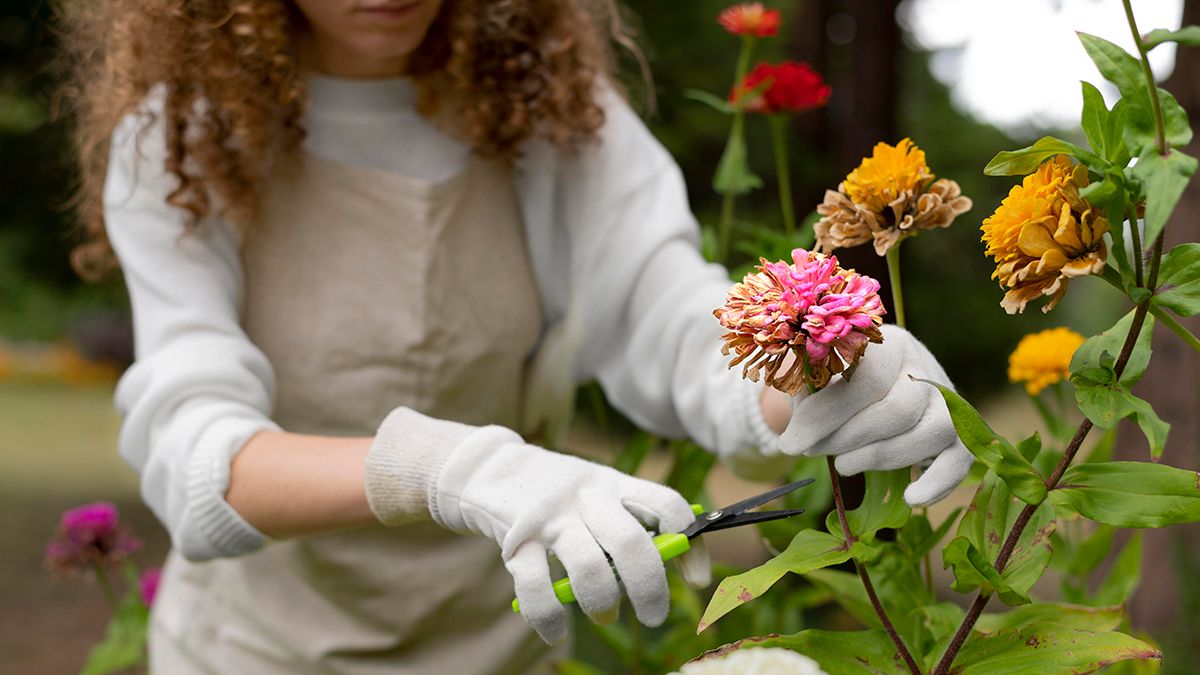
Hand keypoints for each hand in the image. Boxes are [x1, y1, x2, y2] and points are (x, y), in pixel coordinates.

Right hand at [431, 428, 710, 643]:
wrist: (490, 470)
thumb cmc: (560, 495)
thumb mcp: (597, 491)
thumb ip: (629, 518)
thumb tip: (676, 561)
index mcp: (614, 484)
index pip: (666, 505)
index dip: (690, 545)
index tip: (696, 580)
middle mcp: (586, 497)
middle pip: (631, 543)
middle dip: (649, 588)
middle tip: (653, 616)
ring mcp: (550, 519)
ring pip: (588, 568)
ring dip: (603, 603)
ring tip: (605, 616)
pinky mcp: (516, 541)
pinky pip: (536, 587)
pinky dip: (549, 618)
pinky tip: (556, 632)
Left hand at [775, 324, 972, 505]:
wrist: (859, 387)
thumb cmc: (828, 382)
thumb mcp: (809, 376)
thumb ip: (803, 391)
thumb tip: (796, 435)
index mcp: (884, 342)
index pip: (865, 378)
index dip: (827, 415)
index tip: (792, 443)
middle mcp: (921, 366)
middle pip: (898, 408)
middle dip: (847, 438)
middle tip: (812, 451)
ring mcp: (946, 399)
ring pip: (931, 431)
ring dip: (881, 457)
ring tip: (843, 465)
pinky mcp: (958, 431)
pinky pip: (961, 458)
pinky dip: (939, 482)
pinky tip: (911, 498)